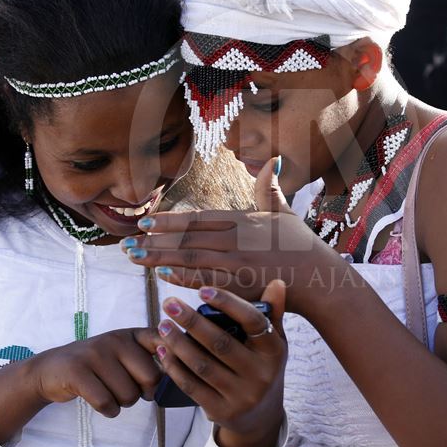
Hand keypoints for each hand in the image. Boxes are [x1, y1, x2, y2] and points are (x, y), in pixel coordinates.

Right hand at [27, 327, 161, 415]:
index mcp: (129, 335)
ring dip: (122, 403)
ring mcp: (95, 355)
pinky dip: (108, 410)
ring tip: (109, 391)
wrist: (51, 369)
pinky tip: (101, 402)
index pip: (162, 341)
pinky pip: (106, 403)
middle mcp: (114, 340)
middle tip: (127, 389)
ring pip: (129, 395)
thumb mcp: (121, 352)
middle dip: (143, 393)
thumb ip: (149, 356)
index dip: (172, 359)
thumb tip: (177, 372)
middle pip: (151, 378)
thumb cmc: (96, 365)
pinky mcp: (78, 372)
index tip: (168, 370)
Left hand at [123, 157, 347, 314]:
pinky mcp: (242, 285)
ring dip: (159, 258)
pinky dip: (184, 278)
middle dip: (154, 240)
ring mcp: (239, 263)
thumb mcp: (284, 211)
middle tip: (126, 244)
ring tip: (134, 259)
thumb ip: (269, 188)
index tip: (144, 222)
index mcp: (242, 220)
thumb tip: (273, 160)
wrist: (320, 276)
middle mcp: (236, 239)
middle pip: (187, 238)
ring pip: (191, 258)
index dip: (168, 220)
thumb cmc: (302, 245)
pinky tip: (162, 276)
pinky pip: (208, 280)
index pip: (197, 219)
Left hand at [148, 280, 287, 446]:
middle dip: (191, 322)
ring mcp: (241, 396)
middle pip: (221, 343)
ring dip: (178, 343)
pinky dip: (174, 367)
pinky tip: (163, 351)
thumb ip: (272, 312)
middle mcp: (261, 375)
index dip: (228, 304)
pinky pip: (192, 387)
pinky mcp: (222, 412)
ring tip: (163, 325)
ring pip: (202, 366)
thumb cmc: (263, 367)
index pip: (253, 322)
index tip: (203, 290)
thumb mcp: (273, 341)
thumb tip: (276, 281)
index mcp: (274, 351)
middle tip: (170, 304)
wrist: (262, 416)